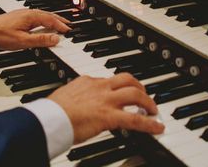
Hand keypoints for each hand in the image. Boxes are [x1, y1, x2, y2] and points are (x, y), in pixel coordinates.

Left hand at [0, 9, 69, 50]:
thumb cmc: (1, 35)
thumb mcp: (23, 41)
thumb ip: (40, 40)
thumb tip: (55, 39)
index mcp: (31, 16)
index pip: (51, 20)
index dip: (61, 25)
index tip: (69, 30)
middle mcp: (28, 13)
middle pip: (48, 15)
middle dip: (59, 20)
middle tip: (69, 25)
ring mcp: (23, 15)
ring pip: (42, 16)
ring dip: (52, 20)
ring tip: (59, 25)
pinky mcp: (19, 18)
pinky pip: (36, 18)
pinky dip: (44, 21)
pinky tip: (43, 26)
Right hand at [48, 73, 164, 143]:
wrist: (50, 118)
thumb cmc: (52, 111)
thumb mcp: (66, 97)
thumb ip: (76, 97)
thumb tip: (78, 104)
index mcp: (87, 81)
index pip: (108, 79)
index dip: (118, 87)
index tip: (122, 91)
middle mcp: (99, 87)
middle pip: (126, 80)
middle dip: (139, 87)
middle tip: (144, 95)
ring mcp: (106, 100)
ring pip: (135, 94)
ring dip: (148, 101)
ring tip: (153, 110)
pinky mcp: (109, 116)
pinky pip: (135, 119)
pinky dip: (149, 123)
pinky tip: (157, 127)